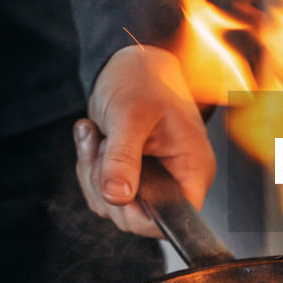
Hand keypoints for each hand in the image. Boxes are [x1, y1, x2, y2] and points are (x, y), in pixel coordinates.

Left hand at [73, 45, 215, 235]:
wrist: (129, 63)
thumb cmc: (144, 81)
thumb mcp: (131, 116)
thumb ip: (124, 158)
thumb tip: (117, 197)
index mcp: (193, 169)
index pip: (175, 219)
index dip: (140, 214)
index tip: (116, 188)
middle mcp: (176, 180)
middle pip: (136, 218)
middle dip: (105, 185)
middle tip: (102, 144)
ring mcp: (153, 180)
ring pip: (114, 206)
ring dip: (93, 172)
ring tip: (96, 133)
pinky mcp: (131, 176)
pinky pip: (102, 192)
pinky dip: (89, 167)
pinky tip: (93, 136)